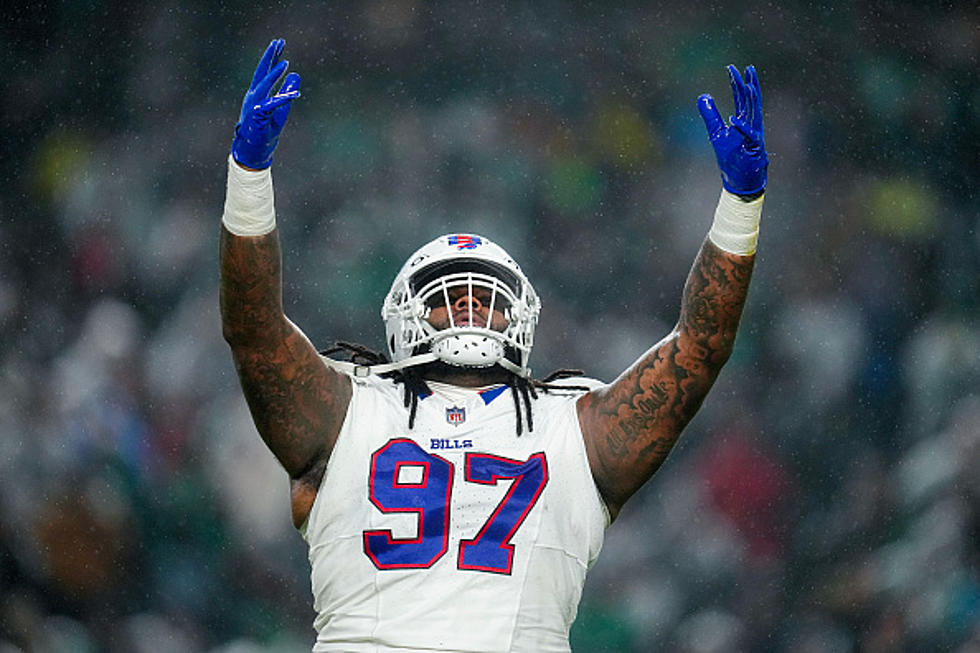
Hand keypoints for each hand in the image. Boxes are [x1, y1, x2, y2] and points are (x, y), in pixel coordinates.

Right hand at [231, 39, 301, 169]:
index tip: (279, 43)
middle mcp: (253, 96)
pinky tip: (292, 95)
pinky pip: (269, 105)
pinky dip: (281, 99)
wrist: (253, 151)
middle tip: (278, 41)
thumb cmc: (265, 131)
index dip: (272, 58)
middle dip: (270, 57)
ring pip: (264, 86)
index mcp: (257, 94)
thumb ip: (287, 92)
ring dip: (274, 74)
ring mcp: (254, 106)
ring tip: (286, 63)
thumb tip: (296, 75)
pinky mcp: (257, 117)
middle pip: (261, 72)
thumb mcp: (280, 109)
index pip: (264, 72)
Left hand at [697, 65, 767, 195]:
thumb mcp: (716, 133)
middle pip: (751, 102)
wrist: (740, 180)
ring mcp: (754, 136)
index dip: (736, 83)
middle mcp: (751, 125)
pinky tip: (734, 119)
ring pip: (755, 115)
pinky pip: (749, 136)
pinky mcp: (753, 149)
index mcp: (743, 120)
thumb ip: (710, 115)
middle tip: (747, 69)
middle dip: (749, 85)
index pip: (741, 98)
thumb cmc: (731, 157)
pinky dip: (742, 128)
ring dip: (752, 101)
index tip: (731, 68)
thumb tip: (703, 96)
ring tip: (749, 85)